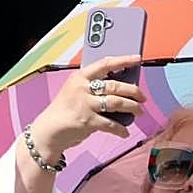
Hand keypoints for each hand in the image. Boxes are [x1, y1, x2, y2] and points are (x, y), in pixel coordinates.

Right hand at [27, 55, 146, 156]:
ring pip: (117, 102)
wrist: (49, 130)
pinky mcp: (87, 121)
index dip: (123, 60)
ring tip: (139, 112)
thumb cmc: (66, 110)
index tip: (137, 59)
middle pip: (115, 86)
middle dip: (134, 91)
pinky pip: (111, 124)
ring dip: (133, 108)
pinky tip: (125, 132)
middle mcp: (82, 88)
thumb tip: (122, 89)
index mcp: (80, 77)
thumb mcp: (76, 92)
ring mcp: (85, 104)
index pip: (105, 64)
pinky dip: (121, 129)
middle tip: (142, 97)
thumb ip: (94, 88)